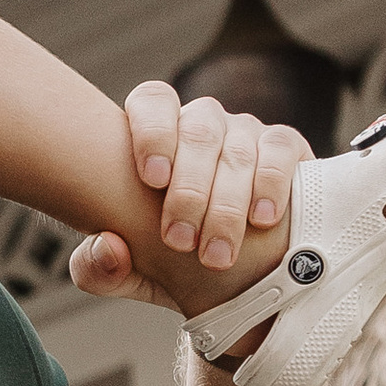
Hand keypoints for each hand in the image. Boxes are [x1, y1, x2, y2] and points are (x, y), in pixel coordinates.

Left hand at [119, 85, 308, 268]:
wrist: (239, 283)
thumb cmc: (174, 265)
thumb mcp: (133, 275)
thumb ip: (99, 270)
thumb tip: (106, 248)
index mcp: (159, 136)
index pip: (152, 102)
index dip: (152, 132)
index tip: (152, 179)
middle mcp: (202, 125)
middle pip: (197, 131)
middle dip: (189, 190)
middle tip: (181, 241)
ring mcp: (245, 132)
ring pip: (237, 148)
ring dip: (226, 203)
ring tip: (217, 254)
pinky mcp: (286, 148)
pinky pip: (279, 148)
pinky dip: (271, 183)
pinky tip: (262, 220)